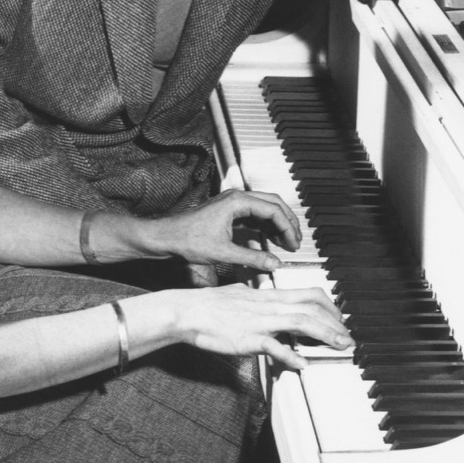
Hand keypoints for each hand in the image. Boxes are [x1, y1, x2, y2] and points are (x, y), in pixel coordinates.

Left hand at [152, 189, 301, 270]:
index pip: (273, 209)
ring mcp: (232, 204)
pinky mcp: (228, 212)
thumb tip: (274, 264)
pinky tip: (271, 241)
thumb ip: (252, 258)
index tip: (293, 244)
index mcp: (237, 201)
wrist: (166, 237)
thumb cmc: (187, 240)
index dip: (287, 227)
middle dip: (288, 221)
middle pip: (273, 203)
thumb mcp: (223, 253)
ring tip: (288, 242)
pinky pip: (254, 215)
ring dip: (278, 223)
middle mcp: (236, 198)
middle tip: (297, 240)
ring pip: (264, 208)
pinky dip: (265, 226)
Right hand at [165, 282, 351, 370]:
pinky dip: (291, 355)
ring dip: (326, 335)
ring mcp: (260, 321)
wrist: (187, 311)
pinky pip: (274, 346)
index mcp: (267, 295)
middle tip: (348, 336)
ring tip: (340, 346)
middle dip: (336, 322)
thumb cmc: (209, 305)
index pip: (308, 294)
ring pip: (302, 322)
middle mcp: (268, 305)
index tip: (339, 319)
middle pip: (312, 308)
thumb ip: (253, 295)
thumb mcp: (237, 293)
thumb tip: (258, 293)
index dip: (329, 307)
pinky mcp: (249, 338)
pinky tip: (302, 364)